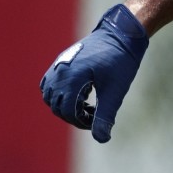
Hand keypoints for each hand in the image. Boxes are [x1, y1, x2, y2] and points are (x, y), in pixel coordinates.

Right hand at [40, 4, 148, 142]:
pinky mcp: (61, 61)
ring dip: (64, 105)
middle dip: (73, 115)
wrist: (122, 33)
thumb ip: (106, 115)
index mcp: (71, 78)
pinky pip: (49, 84)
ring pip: (50, 95)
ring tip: (87, 104)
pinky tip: (81, 93)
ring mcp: (58, 65)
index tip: (97, 121)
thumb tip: (101, 139)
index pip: (67, 112)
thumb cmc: (122, 60)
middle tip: (94, 113)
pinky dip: (60, 93)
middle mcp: (59, 71)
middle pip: (56, 106)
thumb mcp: (116, 90)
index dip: (81, 122)